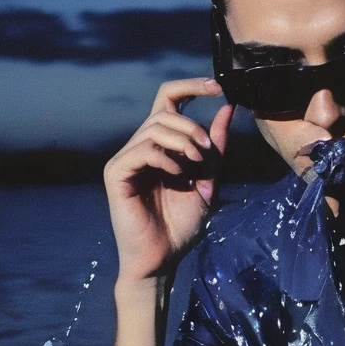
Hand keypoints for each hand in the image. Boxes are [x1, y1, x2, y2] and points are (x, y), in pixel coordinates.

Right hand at [104, 78, 234, 282]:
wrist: (163, 258)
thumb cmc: (182, 224)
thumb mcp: (208, 180)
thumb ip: (216, 147)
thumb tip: (228, 108)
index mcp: (161, 145)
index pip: (169, 99)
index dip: (192, 87)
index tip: (219, 87)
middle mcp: (141, 146)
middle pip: (164, 110)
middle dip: (192, 127)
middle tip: (207, 152)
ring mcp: (126, 158)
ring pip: (155, 127)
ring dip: (183, 142)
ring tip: (196, 167)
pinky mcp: (117, 173)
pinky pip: (143, 150)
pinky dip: (166, 159)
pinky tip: (178, 177)